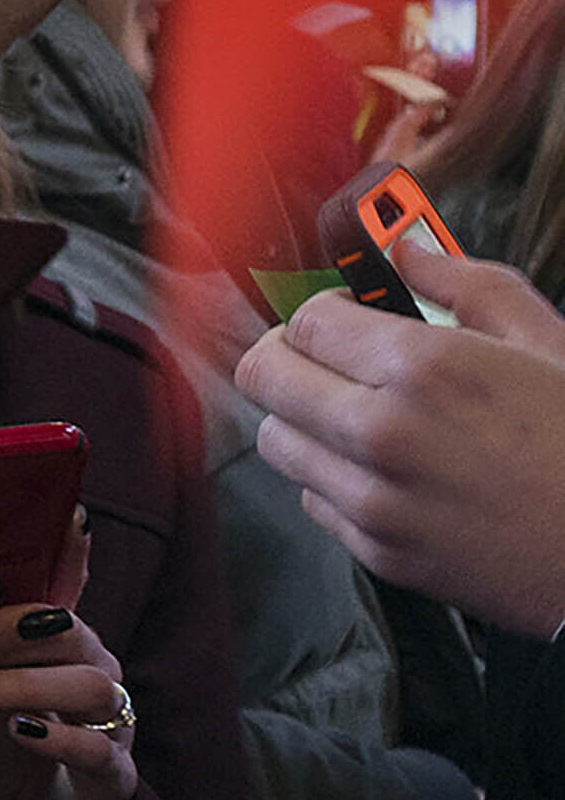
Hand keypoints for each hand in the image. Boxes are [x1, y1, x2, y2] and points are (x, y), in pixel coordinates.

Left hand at [0, 581, 133, 799]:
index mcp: (56, 638)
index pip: (55, 583)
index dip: (40, 560)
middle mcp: (96, 667)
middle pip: (67, 628)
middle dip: (1, 633)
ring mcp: (114, 720)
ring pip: (90, 684)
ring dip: (21, 684)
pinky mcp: (115, 774)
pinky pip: (99, 749)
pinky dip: (56, 738)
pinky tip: (17, 732)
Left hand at [241, 238, 564, 634]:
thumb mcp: (548, 342)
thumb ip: (468, 285)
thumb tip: (406, 249)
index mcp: (422, 369)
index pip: (305, 320)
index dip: (325, 311)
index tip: (349, 318)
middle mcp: (381, 433)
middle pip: (264, 376)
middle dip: (294, 356)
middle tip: (336, 360)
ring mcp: (373, 499)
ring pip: (275, 440)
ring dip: (307, 419)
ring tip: (364, 415)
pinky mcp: (377, 551)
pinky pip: (312, 498)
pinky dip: (335, 478)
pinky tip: (391, 470)